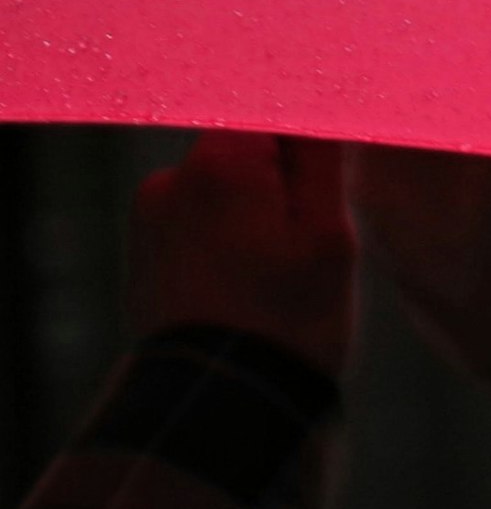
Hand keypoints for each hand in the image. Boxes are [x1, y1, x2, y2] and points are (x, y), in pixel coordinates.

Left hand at [131, 133, 357, 376]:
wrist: (220, 400)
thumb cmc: (288, 320)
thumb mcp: (329, 237)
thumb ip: (318, 160)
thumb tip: (312, 108)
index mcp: (221, 166)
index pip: (272, 111)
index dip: (306, 144)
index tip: (324, 183)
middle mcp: (170, 179)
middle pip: (244, 151)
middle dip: (279, 185)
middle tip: (306, 245)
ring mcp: (148, 216)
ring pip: (222, 190)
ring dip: (252, 217)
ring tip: (274, 278)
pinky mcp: (143, 249)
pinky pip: (197, 224)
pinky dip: (225, 244)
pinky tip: (244, 291)